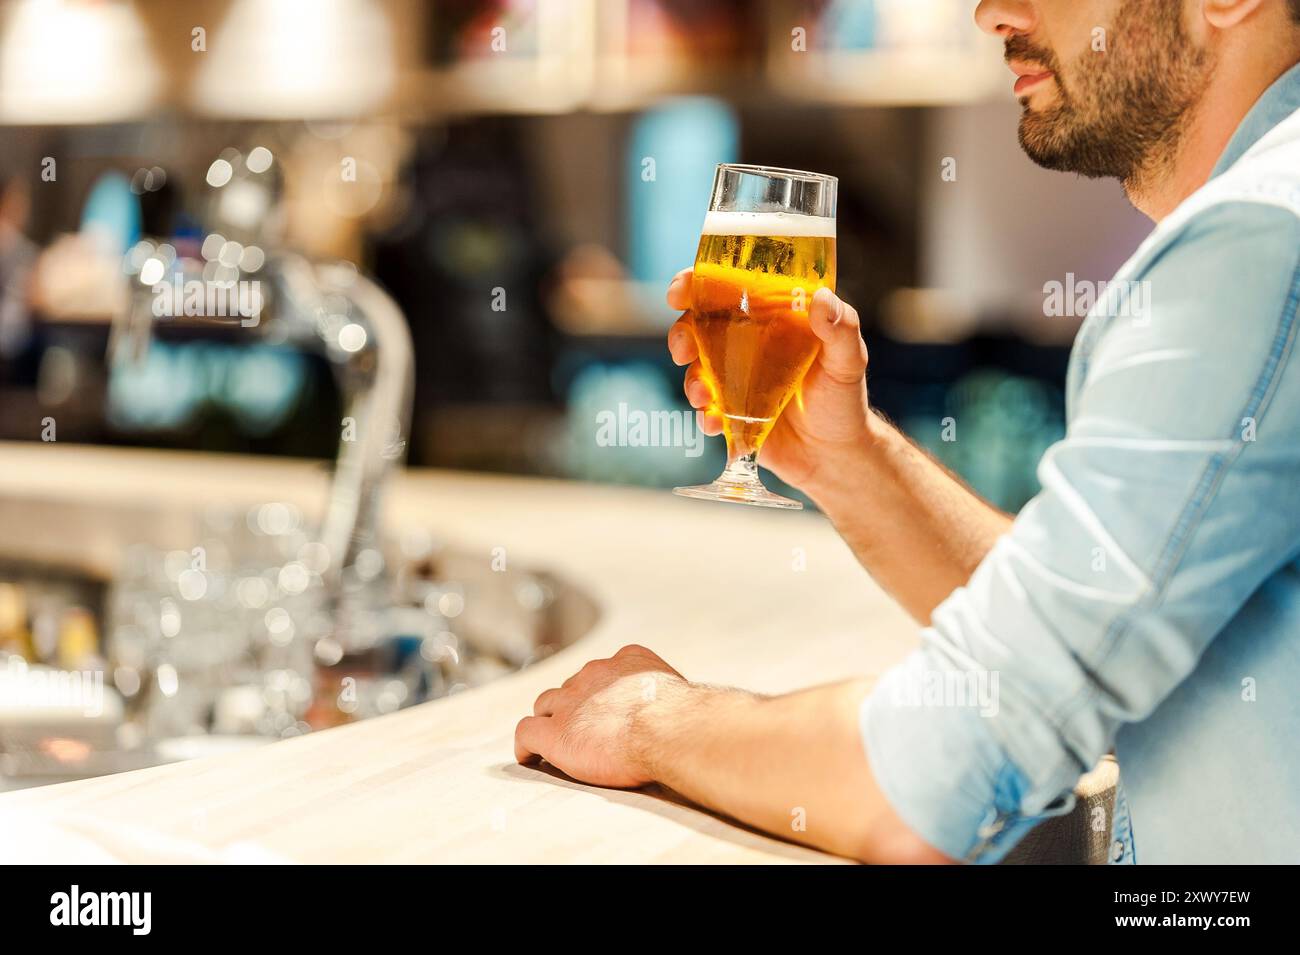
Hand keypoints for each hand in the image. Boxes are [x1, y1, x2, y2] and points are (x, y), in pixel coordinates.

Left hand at [514, 645, 686, 788]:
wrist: (670, 730)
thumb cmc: (686, 722)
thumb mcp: (682, 696)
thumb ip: (669, 700)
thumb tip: (685, 720)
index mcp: (628, 661)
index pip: (605, 672)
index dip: (602, 693)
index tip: (609, 710)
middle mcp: (596, 673)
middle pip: (572, 686)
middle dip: (574, 704)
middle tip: (582, 727)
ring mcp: (572, 701)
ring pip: (546, 704)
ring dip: (550, 719)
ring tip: (552, 740)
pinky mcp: (555, 733)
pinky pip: (526, 732)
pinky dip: (526, 745)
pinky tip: (530, 757)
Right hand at [666, 269, 871, 493]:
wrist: (835, 456)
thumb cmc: (844, 399)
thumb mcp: (848, 361)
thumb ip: (841, 329)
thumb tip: (820, 298)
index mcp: (770, 319)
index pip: (728, 289)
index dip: (697, 284)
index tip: (680, 292)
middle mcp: (747, 345)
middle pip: (698, 327)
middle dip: (681, 335)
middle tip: (682, 351)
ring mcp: (735, 380)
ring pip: (696, 369)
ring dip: (692, 380)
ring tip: (703, 396)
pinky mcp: (730, 413)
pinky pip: (706, 409)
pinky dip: (705, 415)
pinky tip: (714, 423)